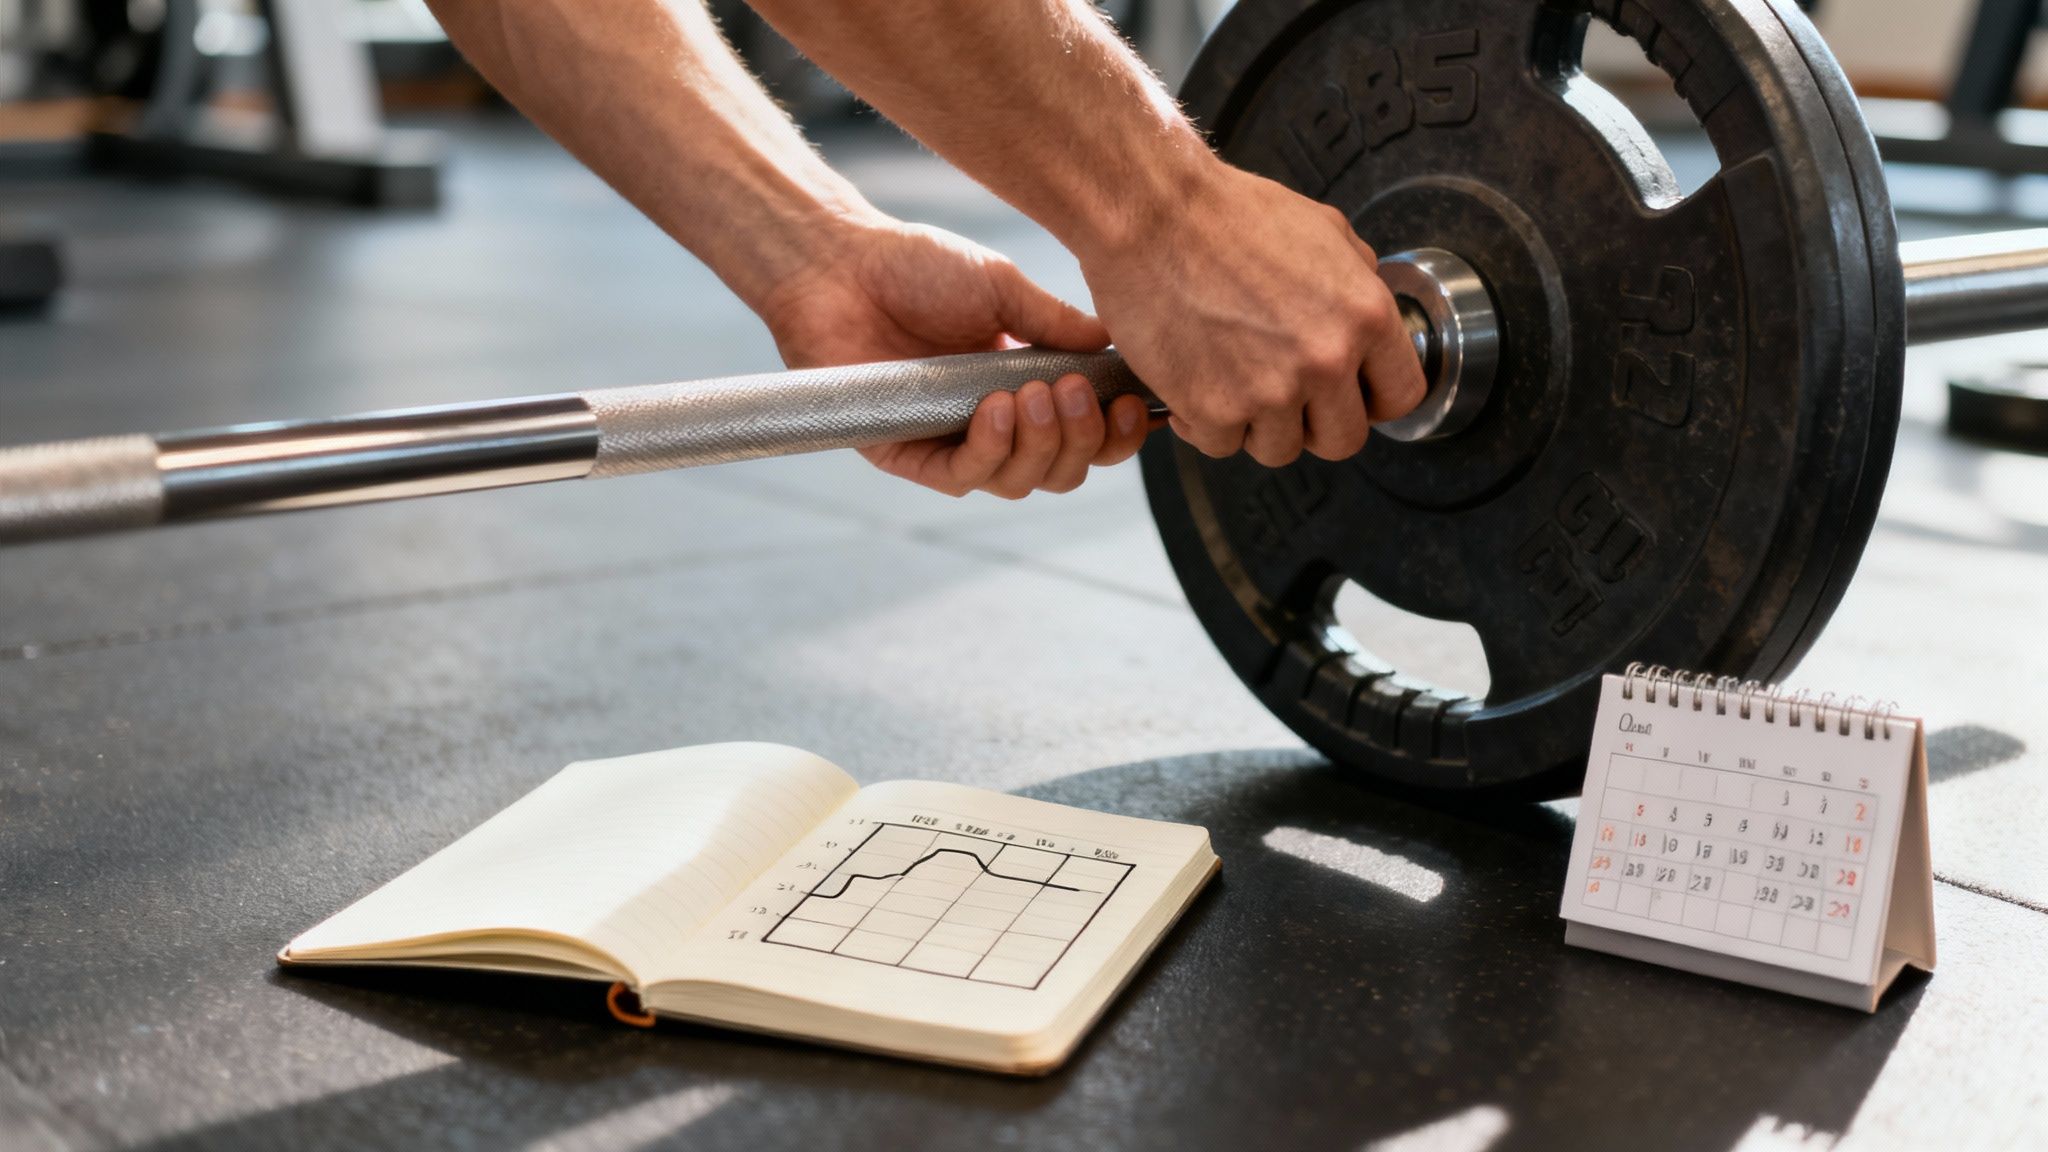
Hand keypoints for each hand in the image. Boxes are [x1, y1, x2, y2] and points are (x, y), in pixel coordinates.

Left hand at [757, 218, 1152, 497]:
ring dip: (1040, 445)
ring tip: (1033, 395)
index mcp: (1027, 388)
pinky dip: (990, 451)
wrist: (840, 264)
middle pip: (1062, 471)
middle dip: (1080, 440)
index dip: (1118, 434)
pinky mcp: (907, 455)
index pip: (1088, 434)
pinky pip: (962, 479)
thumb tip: (1115, 347)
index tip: (1133, 407)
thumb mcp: (1002, 288)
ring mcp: (952, 443)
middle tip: (1072, 392)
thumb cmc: (916, 268)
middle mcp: (994, 426)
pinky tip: (995, 410)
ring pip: (1019, 483)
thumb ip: (1056, 323)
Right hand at [1077, 163, 1426, 465]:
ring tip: (1233, 381)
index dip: (1374, 401)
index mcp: (1365, 316)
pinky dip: (1205, 423)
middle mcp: (1326, 360)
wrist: (1153, 216)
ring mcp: (1271, 392)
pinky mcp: (1215, 409)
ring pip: (1279, 450)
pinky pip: (1221, 445)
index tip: (1353, 399)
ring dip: (1257, 425)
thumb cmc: (1226, 215)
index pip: (1401, 396)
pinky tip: (1195, 385)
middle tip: (1288, 400)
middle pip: (1344, 441)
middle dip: (1316, 425)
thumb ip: (1358, 277)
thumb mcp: (1322, 228)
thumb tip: (1366, 301)